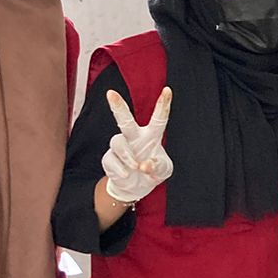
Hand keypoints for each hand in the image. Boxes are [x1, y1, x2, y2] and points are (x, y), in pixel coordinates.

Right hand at [102, 88, 173, 203]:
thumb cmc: (152, 171)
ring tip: (136, 167)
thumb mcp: (163, 170)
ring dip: (128, 156)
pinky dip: (121, 170)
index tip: (167, 90)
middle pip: (125, 120)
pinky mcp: (109, 158)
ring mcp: (120, 146)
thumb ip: (158, 166)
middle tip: (110, 93)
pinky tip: (126, 175)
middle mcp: (134, 137)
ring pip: (118, 142)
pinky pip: (112, 160)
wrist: (135, 187)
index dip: (163, 104)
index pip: (159, 118)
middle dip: (118, 106)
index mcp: (151, 135)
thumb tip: (145, 165)